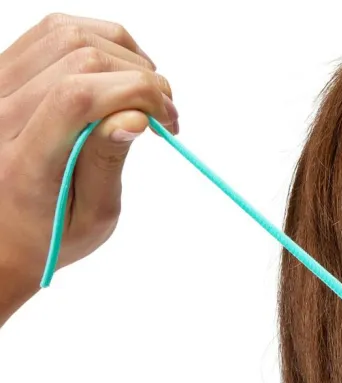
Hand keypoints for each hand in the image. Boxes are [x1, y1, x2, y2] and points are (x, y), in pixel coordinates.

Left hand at [0, 12, 178, 299]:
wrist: (4, 231)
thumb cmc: (50, 233)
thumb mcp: (92, 219)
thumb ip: (108, 163)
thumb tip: (136, 117)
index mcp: (24, 160)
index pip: (78, 96)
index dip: (135, 92)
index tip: (168, 119)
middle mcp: (0, 112)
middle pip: (80, 57)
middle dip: (140, 76)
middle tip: (166, 114)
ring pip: (68, 33)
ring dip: (123, 54)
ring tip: (145, 92)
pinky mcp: (2, 70)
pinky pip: (52, 32)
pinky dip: (98, 41)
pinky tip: (118, 73)